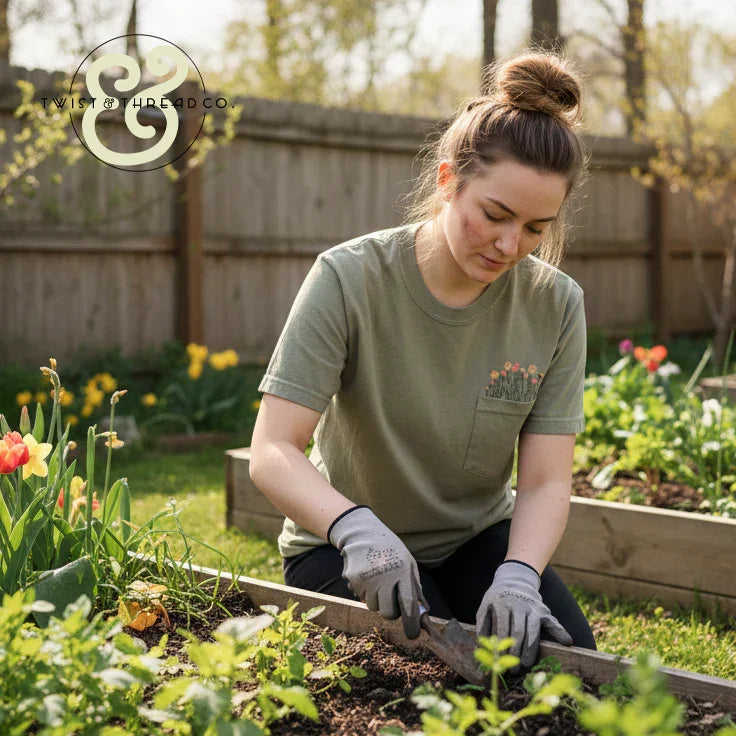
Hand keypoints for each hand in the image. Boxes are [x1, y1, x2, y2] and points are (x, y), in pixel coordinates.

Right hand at [328, 505, 427, 638]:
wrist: (362, 533)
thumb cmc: (390, 550)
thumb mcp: (408, 562)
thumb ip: (415, 586)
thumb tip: (423, 612)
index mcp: (402, 571)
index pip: (408, 603)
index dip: (411, 622)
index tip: (413, 634)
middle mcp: (385, 576)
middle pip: (387, 612)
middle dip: (390, 611)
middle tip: (391, 600)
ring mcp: (367, 578)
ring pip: (373, 606)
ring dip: (377, 600)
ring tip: (378, 580)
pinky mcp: (353, 579)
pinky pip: (360, 597)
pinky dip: (364, 591)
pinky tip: (367, 575)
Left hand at [475, 560, 572, 670]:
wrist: (514, 579)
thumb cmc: (497, 600)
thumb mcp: (485, 608)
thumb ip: (483, 627)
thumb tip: (482, 649)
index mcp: (502, 603)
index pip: (504, 629)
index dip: (503, 647)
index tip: (502, 662)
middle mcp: (519, 604)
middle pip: (519, 633)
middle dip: (516, 654)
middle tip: (514, 670)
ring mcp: (533, 607)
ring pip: (534, 632)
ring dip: (530, 652)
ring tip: (526, 666)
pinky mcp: (544, 610)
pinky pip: (553, 622)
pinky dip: (561, 632)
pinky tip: (567, 643)